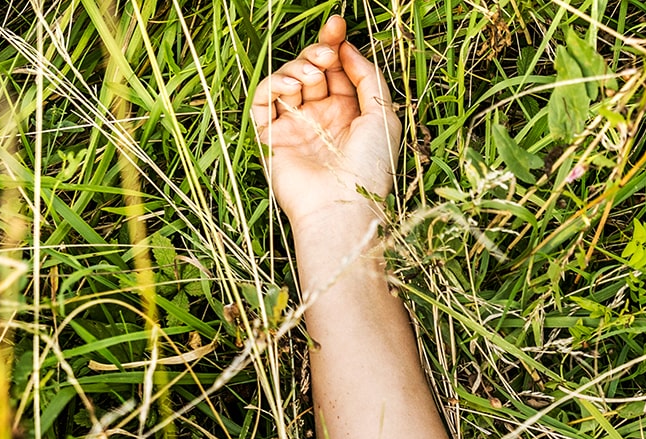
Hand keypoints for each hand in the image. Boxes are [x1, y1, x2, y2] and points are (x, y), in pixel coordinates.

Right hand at [252, 16, 396, 220]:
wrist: (342, 206)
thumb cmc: (369, 166)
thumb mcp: (383, 115)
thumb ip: (368, 77)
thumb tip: (347, 47)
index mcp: (349, 113)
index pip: (336, 70)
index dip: (334, 45)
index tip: (337, 24)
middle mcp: (320, 118)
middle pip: (311, 70)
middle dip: (316, 53)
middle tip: (325, 55)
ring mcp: (294, 127)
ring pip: (287, 80)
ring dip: (298, 69)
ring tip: (312, 80)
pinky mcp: (270, 137)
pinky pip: (263, 101)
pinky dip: (273, 85)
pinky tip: (291, 87)